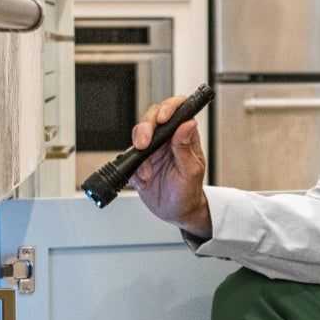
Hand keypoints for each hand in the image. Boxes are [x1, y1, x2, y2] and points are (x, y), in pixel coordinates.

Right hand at [129, 94, 210, 238]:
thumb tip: (188, 124)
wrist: (176, 211)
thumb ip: (186, 148)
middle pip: (153, 117)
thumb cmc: (189, 190)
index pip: (178, 110)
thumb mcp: (191, 171)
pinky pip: (128, 157)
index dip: (169, 108)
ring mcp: (151, 149)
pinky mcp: (138, 161)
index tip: (163, 118)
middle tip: (144, 144)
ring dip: (138, 149)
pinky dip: (132, 167)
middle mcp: (167, 139)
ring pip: (138, 134)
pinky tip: (143, 178)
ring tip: (147, 170)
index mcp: (184, 136)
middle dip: (146, 127)